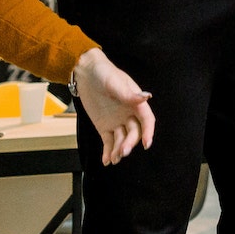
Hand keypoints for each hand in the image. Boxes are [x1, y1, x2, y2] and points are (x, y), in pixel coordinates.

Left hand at [72, 48, 155, 164]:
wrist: (85, 73)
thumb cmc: (104, 73)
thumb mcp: (116, 82)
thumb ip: (129, 94)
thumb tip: (146, 98)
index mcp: (135, 103)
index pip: (147, 120)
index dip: (148, 132)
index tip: (146, 144)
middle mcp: (129, 114)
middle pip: (134, 133)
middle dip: (129, 143)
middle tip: (122, 151)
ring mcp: (117, 122)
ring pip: (121, 140)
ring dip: (119, 150)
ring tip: (113, 159)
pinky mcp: (104, 127)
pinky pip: (108, 142)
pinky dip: (108, 152)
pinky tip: (106, 160)